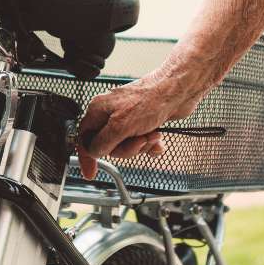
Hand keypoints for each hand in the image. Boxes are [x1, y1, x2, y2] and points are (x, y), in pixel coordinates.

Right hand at [75, 70, 204, 179]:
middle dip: (126, 148)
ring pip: (126, 146)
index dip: (87, 156)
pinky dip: (150, 145)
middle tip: (139, 141)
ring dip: (141, 146)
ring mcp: (127, 118)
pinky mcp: (142, 123)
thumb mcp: (121, 127)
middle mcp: (110, 114)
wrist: (178, 92)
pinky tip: (157, 140)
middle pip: (108, 146)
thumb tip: (94, 152)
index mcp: (99, 111)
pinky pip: (140, 143)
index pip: (85, 138)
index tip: (90, 172)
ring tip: (151, 135)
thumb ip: (103, 142)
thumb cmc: (151, 101)